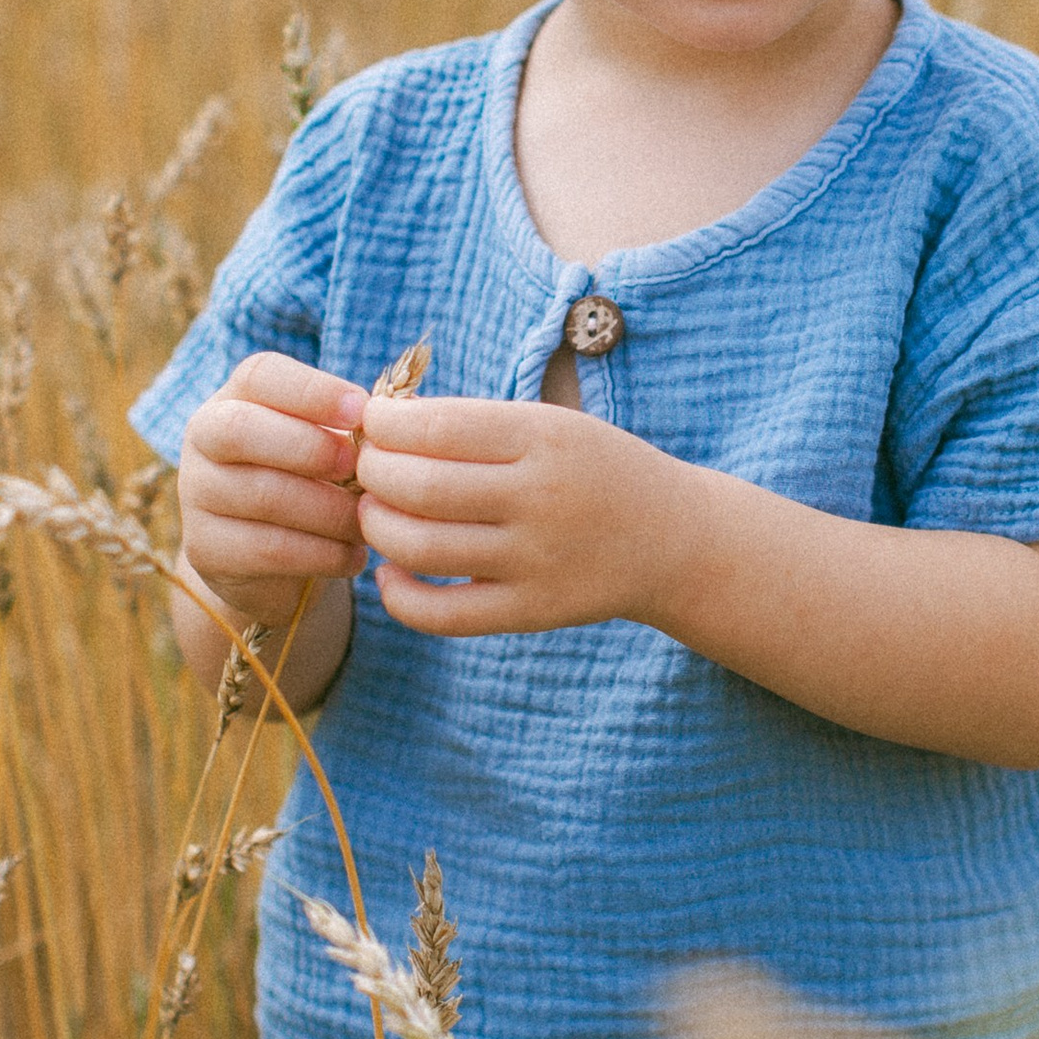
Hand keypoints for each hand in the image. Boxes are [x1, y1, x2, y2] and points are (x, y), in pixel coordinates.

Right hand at [175, 354, 371, 631]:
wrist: (270, 563)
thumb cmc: (313, 483)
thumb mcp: (328, 446)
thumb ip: (350, 428)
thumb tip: (398, 415)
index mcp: (236, 396)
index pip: (260, 375)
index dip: (312, 390)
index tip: (361, 411)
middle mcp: (203, 438)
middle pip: (240, 429)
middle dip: (310, 447)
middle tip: (359, 468)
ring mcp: (196, 495)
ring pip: (262, 494)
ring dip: (328, 510)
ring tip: (368, 522)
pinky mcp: (205, 549)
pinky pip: (267, 549)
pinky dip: (322, 554)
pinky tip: (353, 557)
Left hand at [354, 393, 687, 637]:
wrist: (674, 539)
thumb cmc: (595, 470)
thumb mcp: (550, 424)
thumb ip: (475, 425)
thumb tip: (380, 425)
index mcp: (542, 437)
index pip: (435, 427)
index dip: (384, 425)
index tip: (372, 424)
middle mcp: (539, 498)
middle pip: (418, 487)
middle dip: (371, 474)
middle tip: (364, 470)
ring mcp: (535, 560)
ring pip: (419, 548)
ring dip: (376, 528)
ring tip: (374, 514)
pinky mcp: (531, 611)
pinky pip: (441, 614)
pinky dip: (397, 596)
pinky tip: (390, 573)